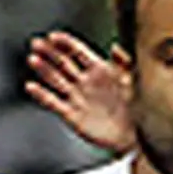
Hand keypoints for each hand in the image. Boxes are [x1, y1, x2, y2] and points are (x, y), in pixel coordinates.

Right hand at [25, 31, 134, 153]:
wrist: (138, 136)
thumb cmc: (140, 108)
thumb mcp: (135, 81)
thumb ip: (125, 62)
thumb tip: (114, 46)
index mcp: (100, 70)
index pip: (77, 52)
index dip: (65, 43)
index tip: (53, 36)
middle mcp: (85, 82)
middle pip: (62, 63)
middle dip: (49, 52)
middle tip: (36, 43)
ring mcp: (77, 98)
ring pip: (55, 80)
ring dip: (43, 69)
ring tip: (33, 59)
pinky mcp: (72, 115)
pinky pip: (53, 103)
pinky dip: (41, 95)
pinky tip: (31, 86)